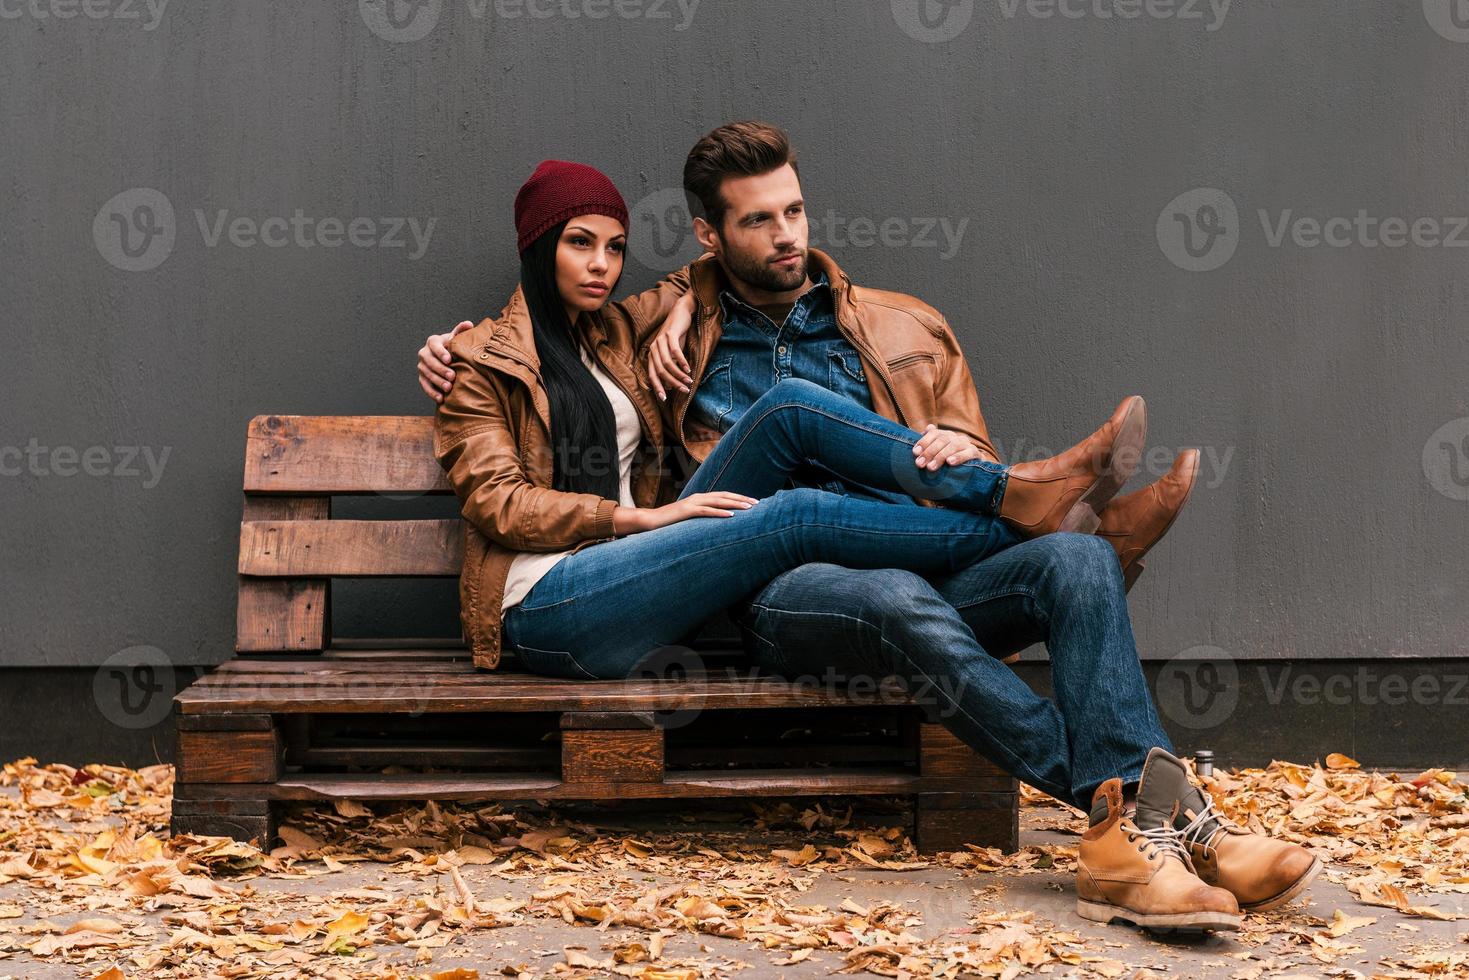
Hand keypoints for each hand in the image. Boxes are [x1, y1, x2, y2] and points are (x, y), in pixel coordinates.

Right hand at [418, 320, 473, 403]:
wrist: (447, 358)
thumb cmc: (454, 347)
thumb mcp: (457, 338)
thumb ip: (461, 331)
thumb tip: (469, 324)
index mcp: (433, 341)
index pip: (434, 345)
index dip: (441, 352)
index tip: (450, 360)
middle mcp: (424, 353)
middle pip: (429, 361)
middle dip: (440, 369)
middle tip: (452, 376)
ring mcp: (422, 366)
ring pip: (427, 374)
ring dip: (437, 381)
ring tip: (448, 388)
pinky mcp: (422, 377)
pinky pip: (425, 385)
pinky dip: (432, 392)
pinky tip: (441, 398)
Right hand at [616, 491, 757, 532]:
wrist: (650, 521)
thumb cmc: (670, 522)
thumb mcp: (689, 519)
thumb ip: (701, 518)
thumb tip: (714, 524)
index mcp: (700, 498)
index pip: (723, 496)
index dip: (738, 498)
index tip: (753, 502)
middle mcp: (698, 498)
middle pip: (725, 496)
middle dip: (742, 499)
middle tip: (758, 503)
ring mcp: (692, 503)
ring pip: (719, 502)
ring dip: (735, 504)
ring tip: (749, 508)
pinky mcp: (687, 511)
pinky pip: (706, 512)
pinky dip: (720, 513)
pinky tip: (731, 516)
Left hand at [647, 295, 695, 401]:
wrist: (680, 313)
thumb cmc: (676, 335)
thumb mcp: (671, 353)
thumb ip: (669, 367)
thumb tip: (669, 385)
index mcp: (651, 355)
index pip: (651, 375)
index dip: (657, 387)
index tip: (664, 399)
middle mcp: (653, 348)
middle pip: (660, 371)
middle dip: (672, 383)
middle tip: (684, 390)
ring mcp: (660, 341)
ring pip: (667, 363)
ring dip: (679, 375)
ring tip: (689, 381)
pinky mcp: (670, 334)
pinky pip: (675, 352)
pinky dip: (682, 362)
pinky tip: (689, 369)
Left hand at [912, 425, 983, 469]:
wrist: (970, 469)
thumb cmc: (947, 461)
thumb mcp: (936, 453)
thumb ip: (929, 443)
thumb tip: (925, 430)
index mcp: (945, 435)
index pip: (934, 433)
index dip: (924, 441)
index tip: (915, 453)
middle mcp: (955, 437)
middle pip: (942, 439)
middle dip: (929, 452)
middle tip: (919, 464)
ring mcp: (966, 444)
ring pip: (953, 445)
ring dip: (941, 456)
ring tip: (931, 467)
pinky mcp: (975, 453)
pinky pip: (968, 453)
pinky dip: (959, 457)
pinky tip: (950, 462)